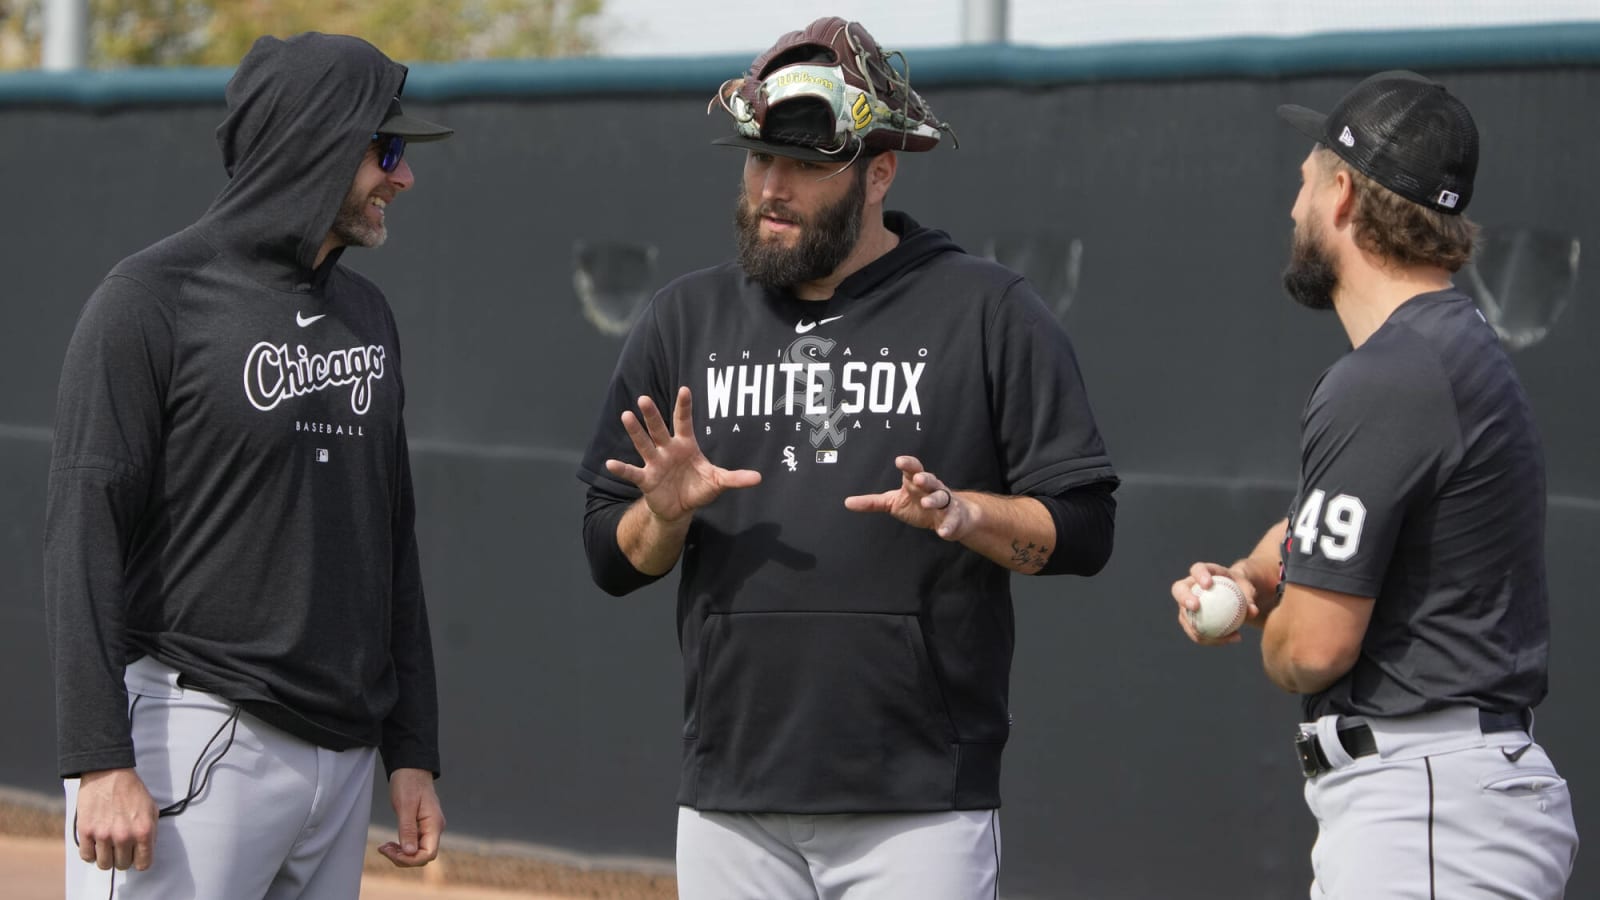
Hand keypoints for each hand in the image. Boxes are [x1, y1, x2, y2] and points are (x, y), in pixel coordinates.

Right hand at [74, 768, 157, 870]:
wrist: (108, 773)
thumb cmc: (131, 790)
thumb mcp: (151, 808)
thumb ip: (151, 831)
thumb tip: (145, 849)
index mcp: (144, 831)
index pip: (144, 864)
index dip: (140, 861)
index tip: (135, 856)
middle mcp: (124, 836)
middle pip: (122, 865)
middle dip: (122, 858)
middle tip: (120, 847)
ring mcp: (104, 835)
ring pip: (104, 864)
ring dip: (106, 858)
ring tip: (107, 846)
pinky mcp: (86, 832)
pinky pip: (86, 857)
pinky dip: (90, 854)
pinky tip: (95, 844)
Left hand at [379, 768, 443, 866]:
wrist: (411, 768)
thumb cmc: (409, 783)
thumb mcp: (405, 806)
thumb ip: (408, 829)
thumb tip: (410, 852)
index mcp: (434, 824)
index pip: (428, 853)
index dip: (410, 859)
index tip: (392, 852)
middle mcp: (435, 828)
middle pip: (423, 855)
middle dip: (403, 858)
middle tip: (384, 848)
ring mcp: (429, 828)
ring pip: (418, 852)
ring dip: (401, 854)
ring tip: (384, 847)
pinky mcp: (422, 826)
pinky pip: (414, 844)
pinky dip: (402, 847)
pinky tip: (390, 844)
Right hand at [604, 387, 760, 521]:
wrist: (680, 508)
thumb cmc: (697, 488)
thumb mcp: (718, 482)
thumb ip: (735, 478)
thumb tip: (759, 478)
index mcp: (685, 445)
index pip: (684, 422)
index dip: (685, 406)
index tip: (685, 389)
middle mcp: (667, 450)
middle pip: (659, 429)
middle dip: (652, 415)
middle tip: (644, 399)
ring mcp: (655, 463)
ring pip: (644, 444)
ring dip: (635, 431)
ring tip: (626, 415)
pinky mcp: (646, 479)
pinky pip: (632, 472)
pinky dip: (621, 468)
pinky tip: (610, 463)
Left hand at [844, 455, 973, 540]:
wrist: (952, 515)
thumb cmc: (919, 503)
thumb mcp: (893, 502)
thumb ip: (872, 502)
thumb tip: (847, 502)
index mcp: (915, 482)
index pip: (913, 469)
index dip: (908, 464)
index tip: (900, 461)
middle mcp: (931, 489)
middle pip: (929, 479)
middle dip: (924, 478)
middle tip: (916, 479)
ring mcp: (944, 503)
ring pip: (941, 497)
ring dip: (934, 499)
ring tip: (926, 503)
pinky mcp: (953, 518)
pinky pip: (952, 521)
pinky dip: (948, 526)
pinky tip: (943, 532)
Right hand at [1171, 561, 1261, 645]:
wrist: (1234, 596)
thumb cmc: (1241, 588)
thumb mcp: (1248, 589)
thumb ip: (1250, 598)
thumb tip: (1252, 611)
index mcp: (1204, 572)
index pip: (1197, 569)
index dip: (1199, 575)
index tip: (1208, 584)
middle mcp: (1190, 586)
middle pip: (1179, 589)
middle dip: (1184, 597)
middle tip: (1195, 607)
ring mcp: (1186, 603)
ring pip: (1183, 615)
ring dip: (1195, 627)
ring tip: (1216, 636)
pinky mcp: (1189, 619)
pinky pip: (1194, 631)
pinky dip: (1208, 638)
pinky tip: (1226, 641)